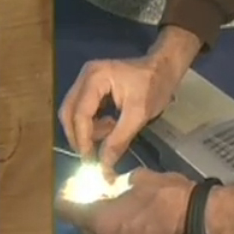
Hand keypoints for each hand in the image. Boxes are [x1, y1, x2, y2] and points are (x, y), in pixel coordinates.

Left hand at [55, 168, 194, 233]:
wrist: (201, 223)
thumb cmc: (168, 196)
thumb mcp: (136, 178)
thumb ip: (113, 183)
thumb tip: (104, 184)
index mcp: (99, 220)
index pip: (64, 210)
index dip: (66, 195)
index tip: (74, 187)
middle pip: (78, 230)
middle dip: (82, 213)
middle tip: (96, 199)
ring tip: (109, 220)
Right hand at [58, 27, 199, 170]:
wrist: (164, 68)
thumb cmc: (155, 86)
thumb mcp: (139, 114)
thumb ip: (119, 139)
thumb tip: (104, 165)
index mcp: (95, 78)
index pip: (80, 114)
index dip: (83, 140)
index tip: (91, 161)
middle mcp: (84, 77)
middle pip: (69, 113)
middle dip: (79, 137)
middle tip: (93, 156)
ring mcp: (85, 81)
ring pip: (73, 113)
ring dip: (87, 131)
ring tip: (111, 132)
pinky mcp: (90, 87)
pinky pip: (81, 111)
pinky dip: (91, 124)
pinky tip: (110, 126)